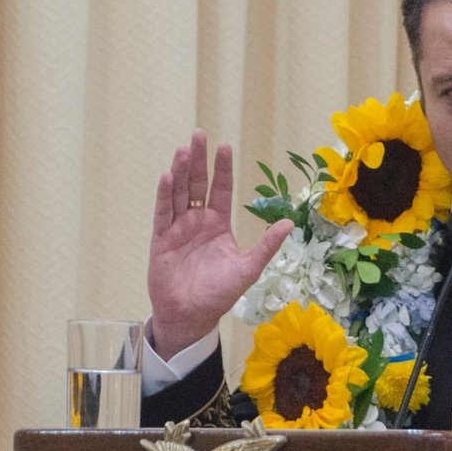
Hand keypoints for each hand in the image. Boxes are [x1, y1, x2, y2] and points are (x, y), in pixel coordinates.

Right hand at [147, 130, 292, 359]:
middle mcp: (197, 220)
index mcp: (218, 224)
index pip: (220, 189)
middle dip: (198, 160)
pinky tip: (167, 176)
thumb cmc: (219, 294)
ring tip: (184, 150)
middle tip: (199, 135)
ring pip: (178, 192)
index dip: (222, 168)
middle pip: (197, 184)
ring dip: (180, 171)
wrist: (191, 316)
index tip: (224, 146)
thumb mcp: (248, 268)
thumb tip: (290, 223)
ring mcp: (177, 228)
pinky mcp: (160, 238)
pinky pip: (162, 212)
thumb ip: (266, 245)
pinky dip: (164, 194)